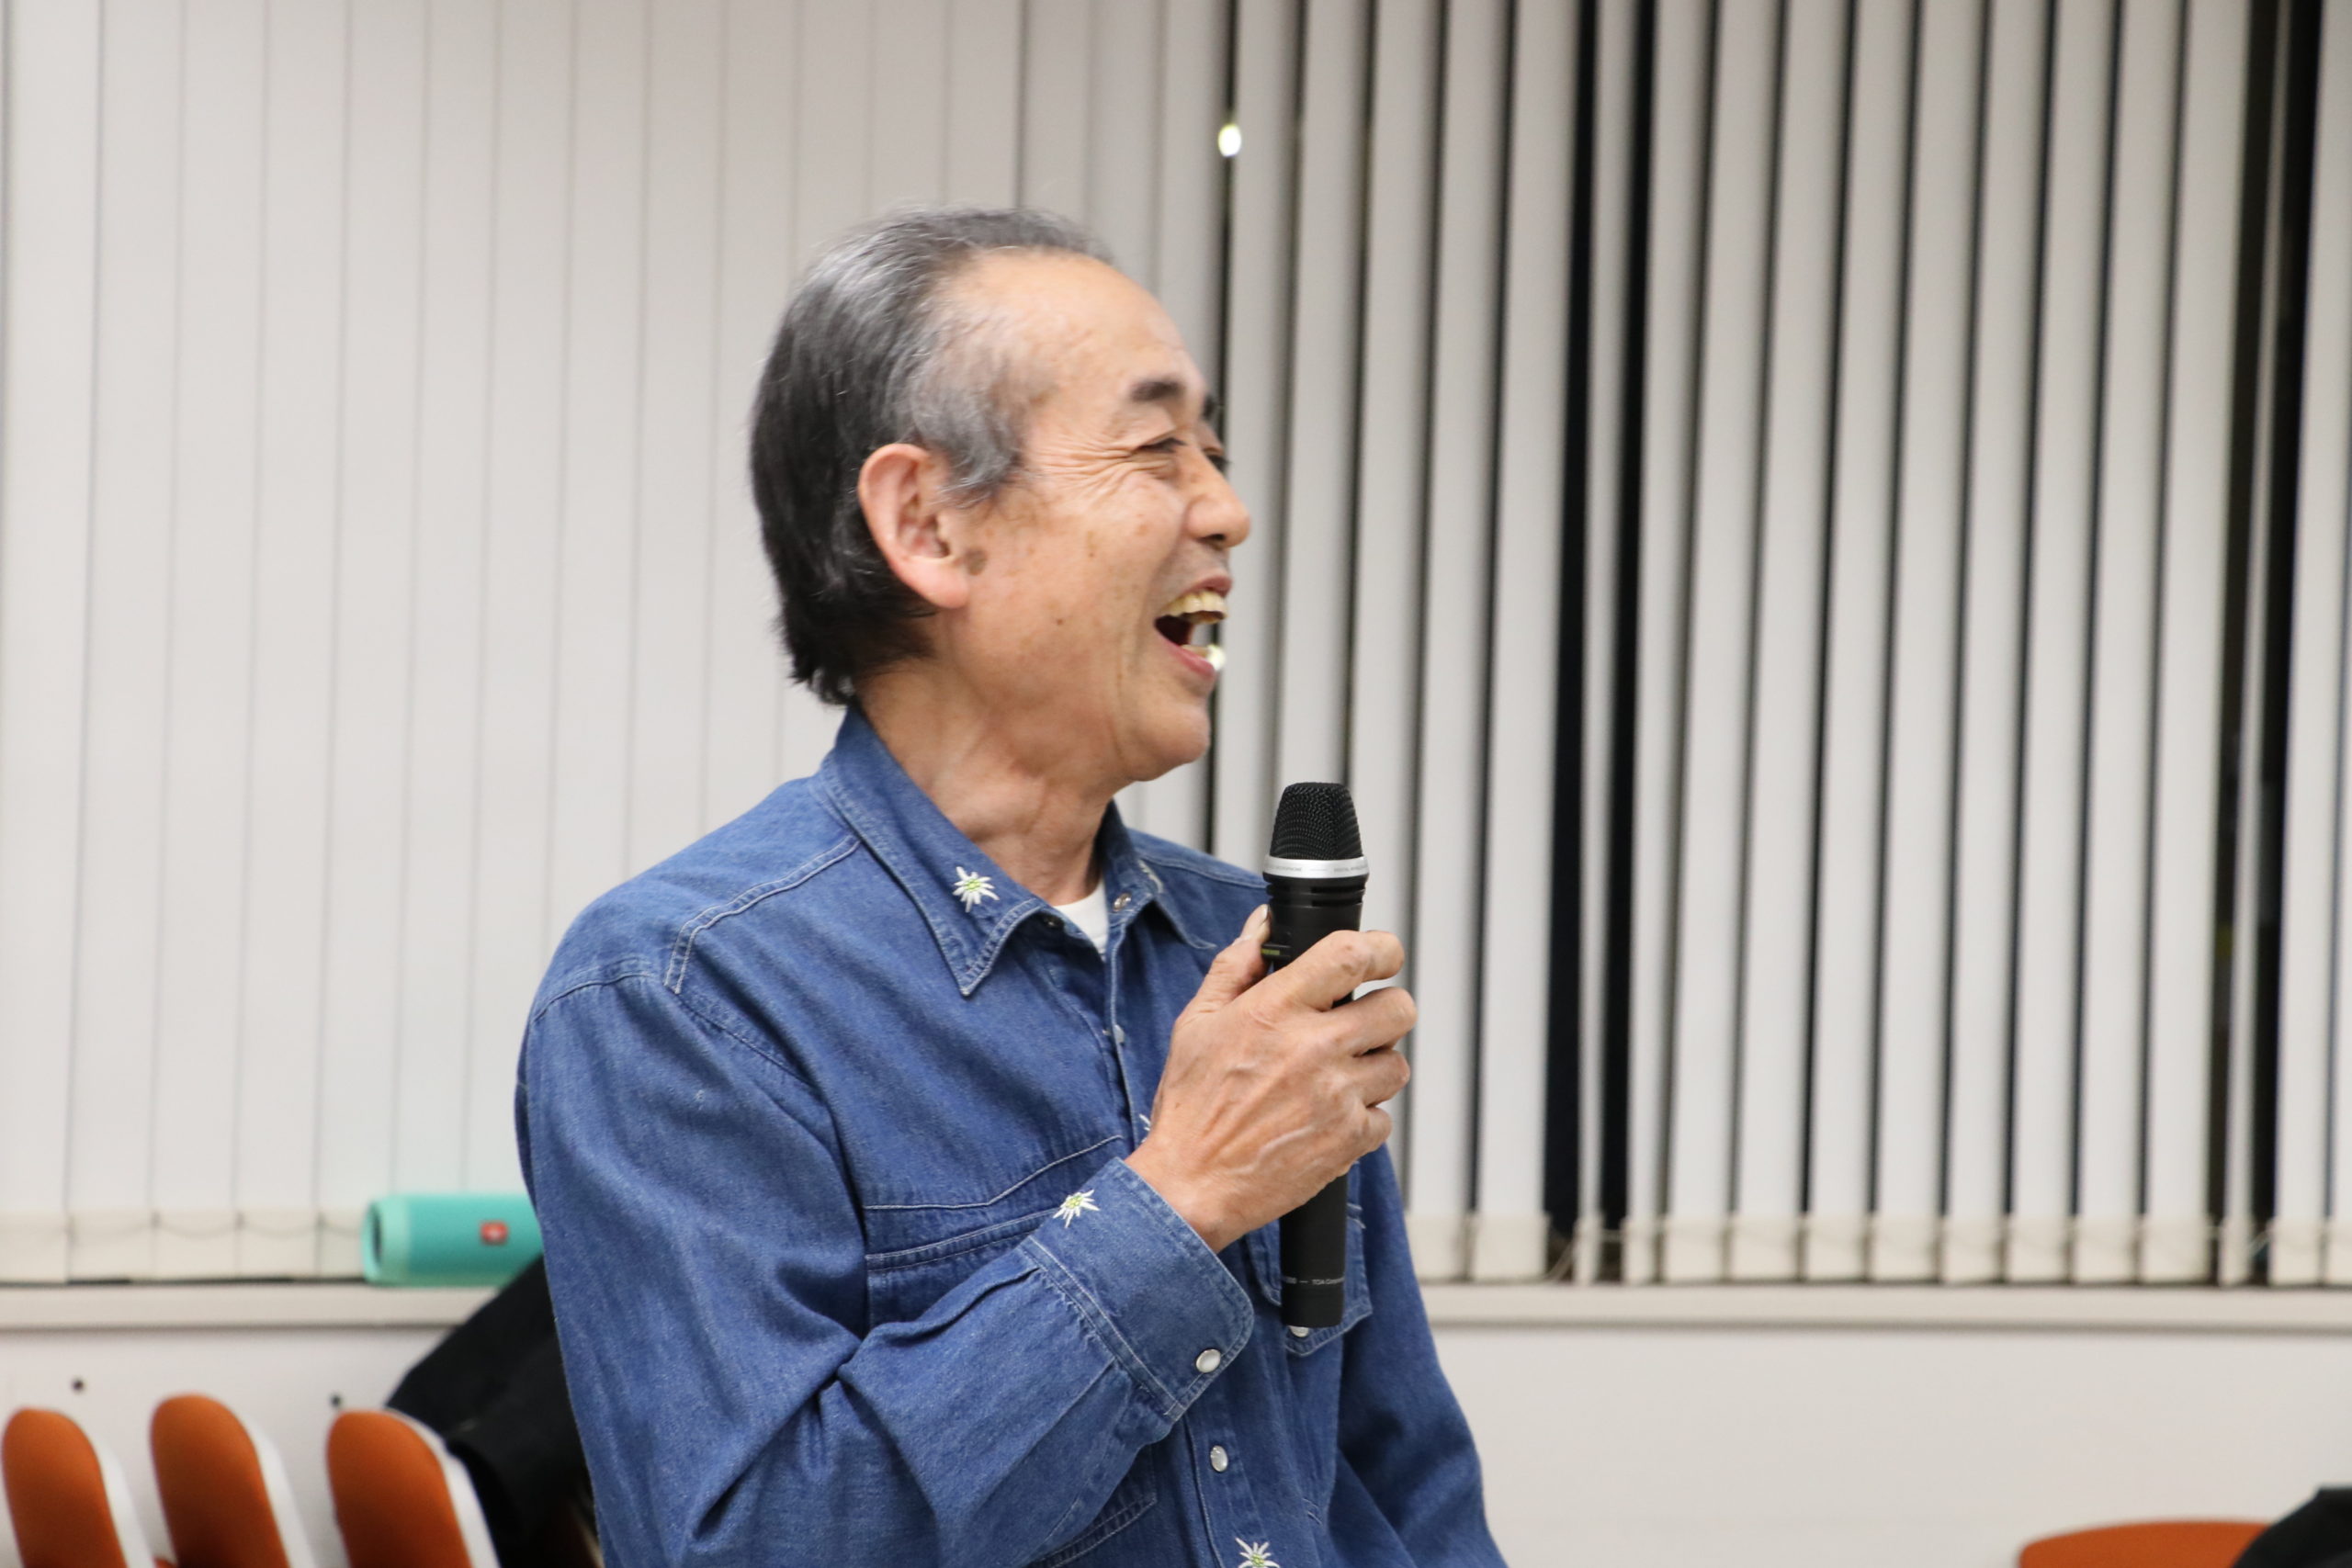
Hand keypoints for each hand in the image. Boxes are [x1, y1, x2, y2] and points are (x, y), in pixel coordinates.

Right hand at [1127, 907, 1412, 1252]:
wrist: (1191, 1184)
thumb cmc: (1192, 1108)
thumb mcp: (1197, 1023)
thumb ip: (1236, 967)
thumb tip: (1262, 926)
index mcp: (1276, 1010)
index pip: (1352, 955)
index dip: (1380, 948)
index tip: (1381, 954)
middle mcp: (1313, 1048)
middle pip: (1397, 1008)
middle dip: (1386, 1009)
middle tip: (1362, 1021)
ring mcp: (1336, 1096)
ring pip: (1397, 1064)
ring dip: (1374, 1067)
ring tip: (1337, 1077)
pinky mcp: (1349, 1140)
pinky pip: (1384, 1117)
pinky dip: (1362, 1118)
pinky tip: (1327, 1118)